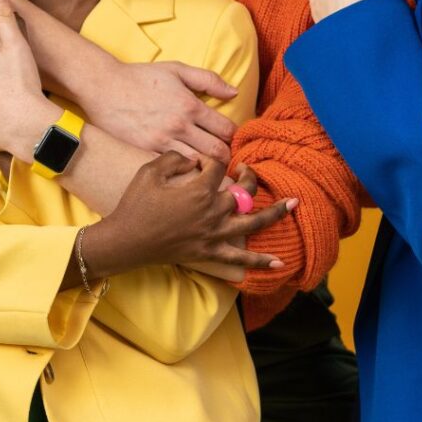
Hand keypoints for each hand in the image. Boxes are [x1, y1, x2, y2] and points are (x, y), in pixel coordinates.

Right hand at [82, 152, 295, 279]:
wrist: (127, 240)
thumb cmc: (135, 204)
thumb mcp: (149, 171)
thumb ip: (173, 158)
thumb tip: (191, 158)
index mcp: (199, 190)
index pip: (217, 166)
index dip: (210, 159)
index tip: (199, 162)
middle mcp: (213, 211)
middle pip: (243, 190)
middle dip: (248, 175)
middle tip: (246, 168)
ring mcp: (214, 234)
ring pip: (254, 221)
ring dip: (276, 213)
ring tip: (294, 204)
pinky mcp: (210, 252)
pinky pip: (240, 259)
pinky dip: (260, 262)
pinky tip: (279, 263)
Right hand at [84, 59, 238, 163]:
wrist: (104, 87)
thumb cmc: (141, 77)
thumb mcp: (176, 69)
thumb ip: (208, 79)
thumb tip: (234, 93)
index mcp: (190, 105)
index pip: (226, 129)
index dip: (233, 136)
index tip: (229, 138)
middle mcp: (179, 126)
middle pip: (216, 152)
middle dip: (225, 156)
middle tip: (222, 156)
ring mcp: (162, 141)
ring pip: (196, 164)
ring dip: (205, 167)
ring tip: (206, 165)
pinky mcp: (146, 151)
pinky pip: (171, 168)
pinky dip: (181, 170)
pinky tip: (183, 168)